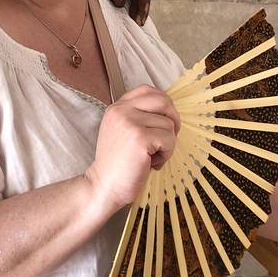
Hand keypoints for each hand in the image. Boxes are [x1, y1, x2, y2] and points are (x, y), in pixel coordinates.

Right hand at [85, 85, 179, 213]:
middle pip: (163, 101)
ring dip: (168, 144)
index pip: (148, 90)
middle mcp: (122, 110)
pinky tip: (152, 163)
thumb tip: (169, 112)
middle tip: (166, 139)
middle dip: (173, 120)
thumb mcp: (122, 131)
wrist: (104, 186)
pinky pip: (169, 140)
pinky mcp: (140, 137)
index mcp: (117, 107)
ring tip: (151, 156)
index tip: (162, 122)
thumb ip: (138, 117)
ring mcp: (130, 122)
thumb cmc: (118, 164)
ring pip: (169, 124)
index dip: (163, 105)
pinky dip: (166, 154)